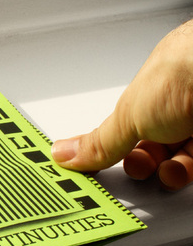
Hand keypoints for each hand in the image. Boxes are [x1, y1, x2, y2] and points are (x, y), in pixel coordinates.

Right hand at [52, 19, 192, 189]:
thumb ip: (100, 142)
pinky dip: (191, 173)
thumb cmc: (185, 72)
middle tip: (142, 168)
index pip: (130, 129)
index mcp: (152, 93)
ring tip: (171, 172)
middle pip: (158, 146)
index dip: (119, 151)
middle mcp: (180, 105)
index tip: (104, 170)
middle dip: (147, 164)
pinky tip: (186, 171)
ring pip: (184, 158)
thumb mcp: (129, 115)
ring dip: (173, 172)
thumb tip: (64, 152)